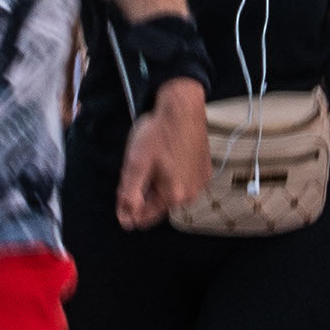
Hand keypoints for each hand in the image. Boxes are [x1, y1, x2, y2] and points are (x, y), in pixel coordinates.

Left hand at [116, 81, 208, 229]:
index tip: (124, 189)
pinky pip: (184, 180)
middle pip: (159, 204)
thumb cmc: (158, 133)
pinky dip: (174, 174)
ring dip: (159, 183)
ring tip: (155, 158)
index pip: (145, 217)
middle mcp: (191, 194)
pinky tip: (168, 156)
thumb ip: (130, 194)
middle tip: (140, 166)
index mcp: (174, 196)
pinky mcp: (205, 170)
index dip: (129, 207)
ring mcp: (201, 182)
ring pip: (172, 192)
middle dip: (145, 192)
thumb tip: (126, 222)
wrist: (183, 108)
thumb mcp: (136, 163)